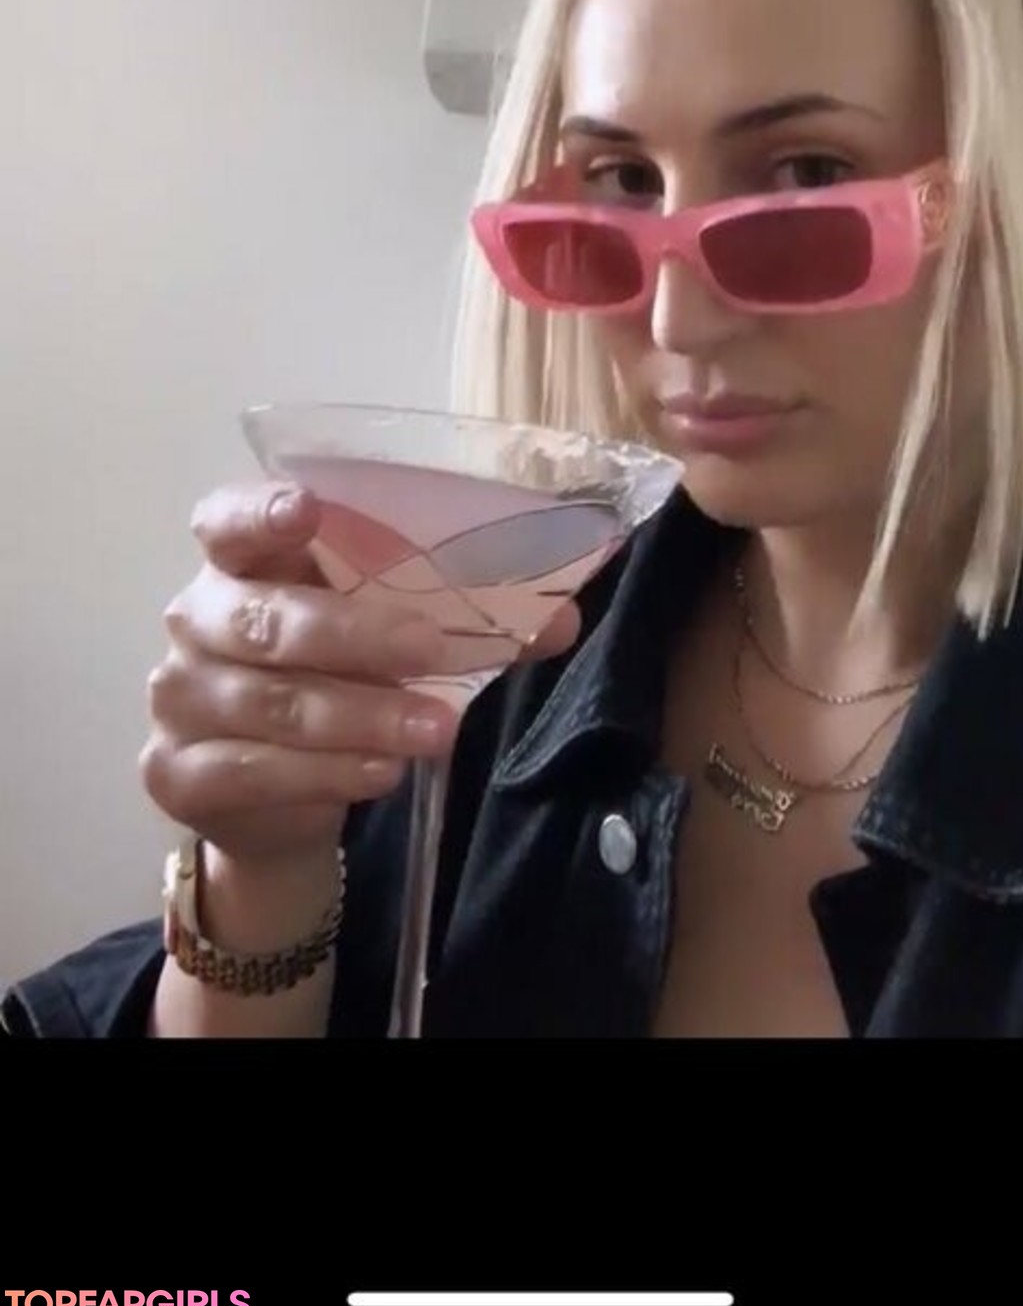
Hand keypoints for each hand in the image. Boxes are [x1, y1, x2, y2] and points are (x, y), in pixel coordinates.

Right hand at [140, 481, 581, 870]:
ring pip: (271, 703)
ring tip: (437, 730)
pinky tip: (381, 772)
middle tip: (430, 651)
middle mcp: (199, 618)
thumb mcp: (397, 634)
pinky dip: (325, 773)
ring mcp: (180, 698)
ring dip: (363, 716)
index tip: (308, 509)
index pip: (227, 518)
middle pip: (265, 618)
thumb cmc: (339, 677)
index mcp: (243, 560)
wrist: (277, 795)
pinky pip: (254, 772)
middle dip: (356, 634)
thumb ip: (465, 618)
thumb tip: (559, 619)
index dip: (260, 511)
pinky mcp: (179, 773)